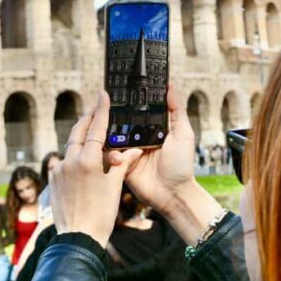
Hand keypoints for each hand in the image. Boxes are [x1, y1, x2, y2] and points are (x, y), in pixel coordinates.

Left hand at [50, 91, 142, 246]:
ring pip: (70, 146)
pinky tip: (81, 160)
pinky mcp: (53, 178)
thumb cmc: (101, 214)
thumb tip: (132, 150)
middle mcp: (70, 161)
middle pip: (78, 131)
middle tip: (96, 108)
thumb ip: (121, 164)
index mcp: (88, 160)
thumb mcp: (114, 186)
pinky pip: (64, 161)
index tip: (103, 95)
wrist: (78, 237)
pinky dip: (73, 156)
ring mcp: (58, 169)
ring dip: (81, 138)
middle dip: (88, 118)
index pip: (96, 128)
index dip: (101, 110)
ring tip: (92, 135)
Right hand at [111, 85, 223, 244]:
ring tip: (97, 119)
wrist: (172, 194)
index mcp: (153, 129)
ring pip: (112, 136)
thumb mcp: (183, 134)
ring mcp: (128, 151)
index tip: (120, 86)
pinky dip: (106, 149)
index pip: (138, 111)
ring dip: (106, 130)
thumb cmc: (181, 165)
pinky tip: (103, 142)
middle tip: (102, 102)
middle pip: (122, 121)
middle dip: (112, 113)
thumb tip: (170, 86)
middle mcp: (139, 138)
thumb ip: (176, 110)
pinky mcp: (121, 164)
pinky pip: (109, 153)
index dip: (131, 100)